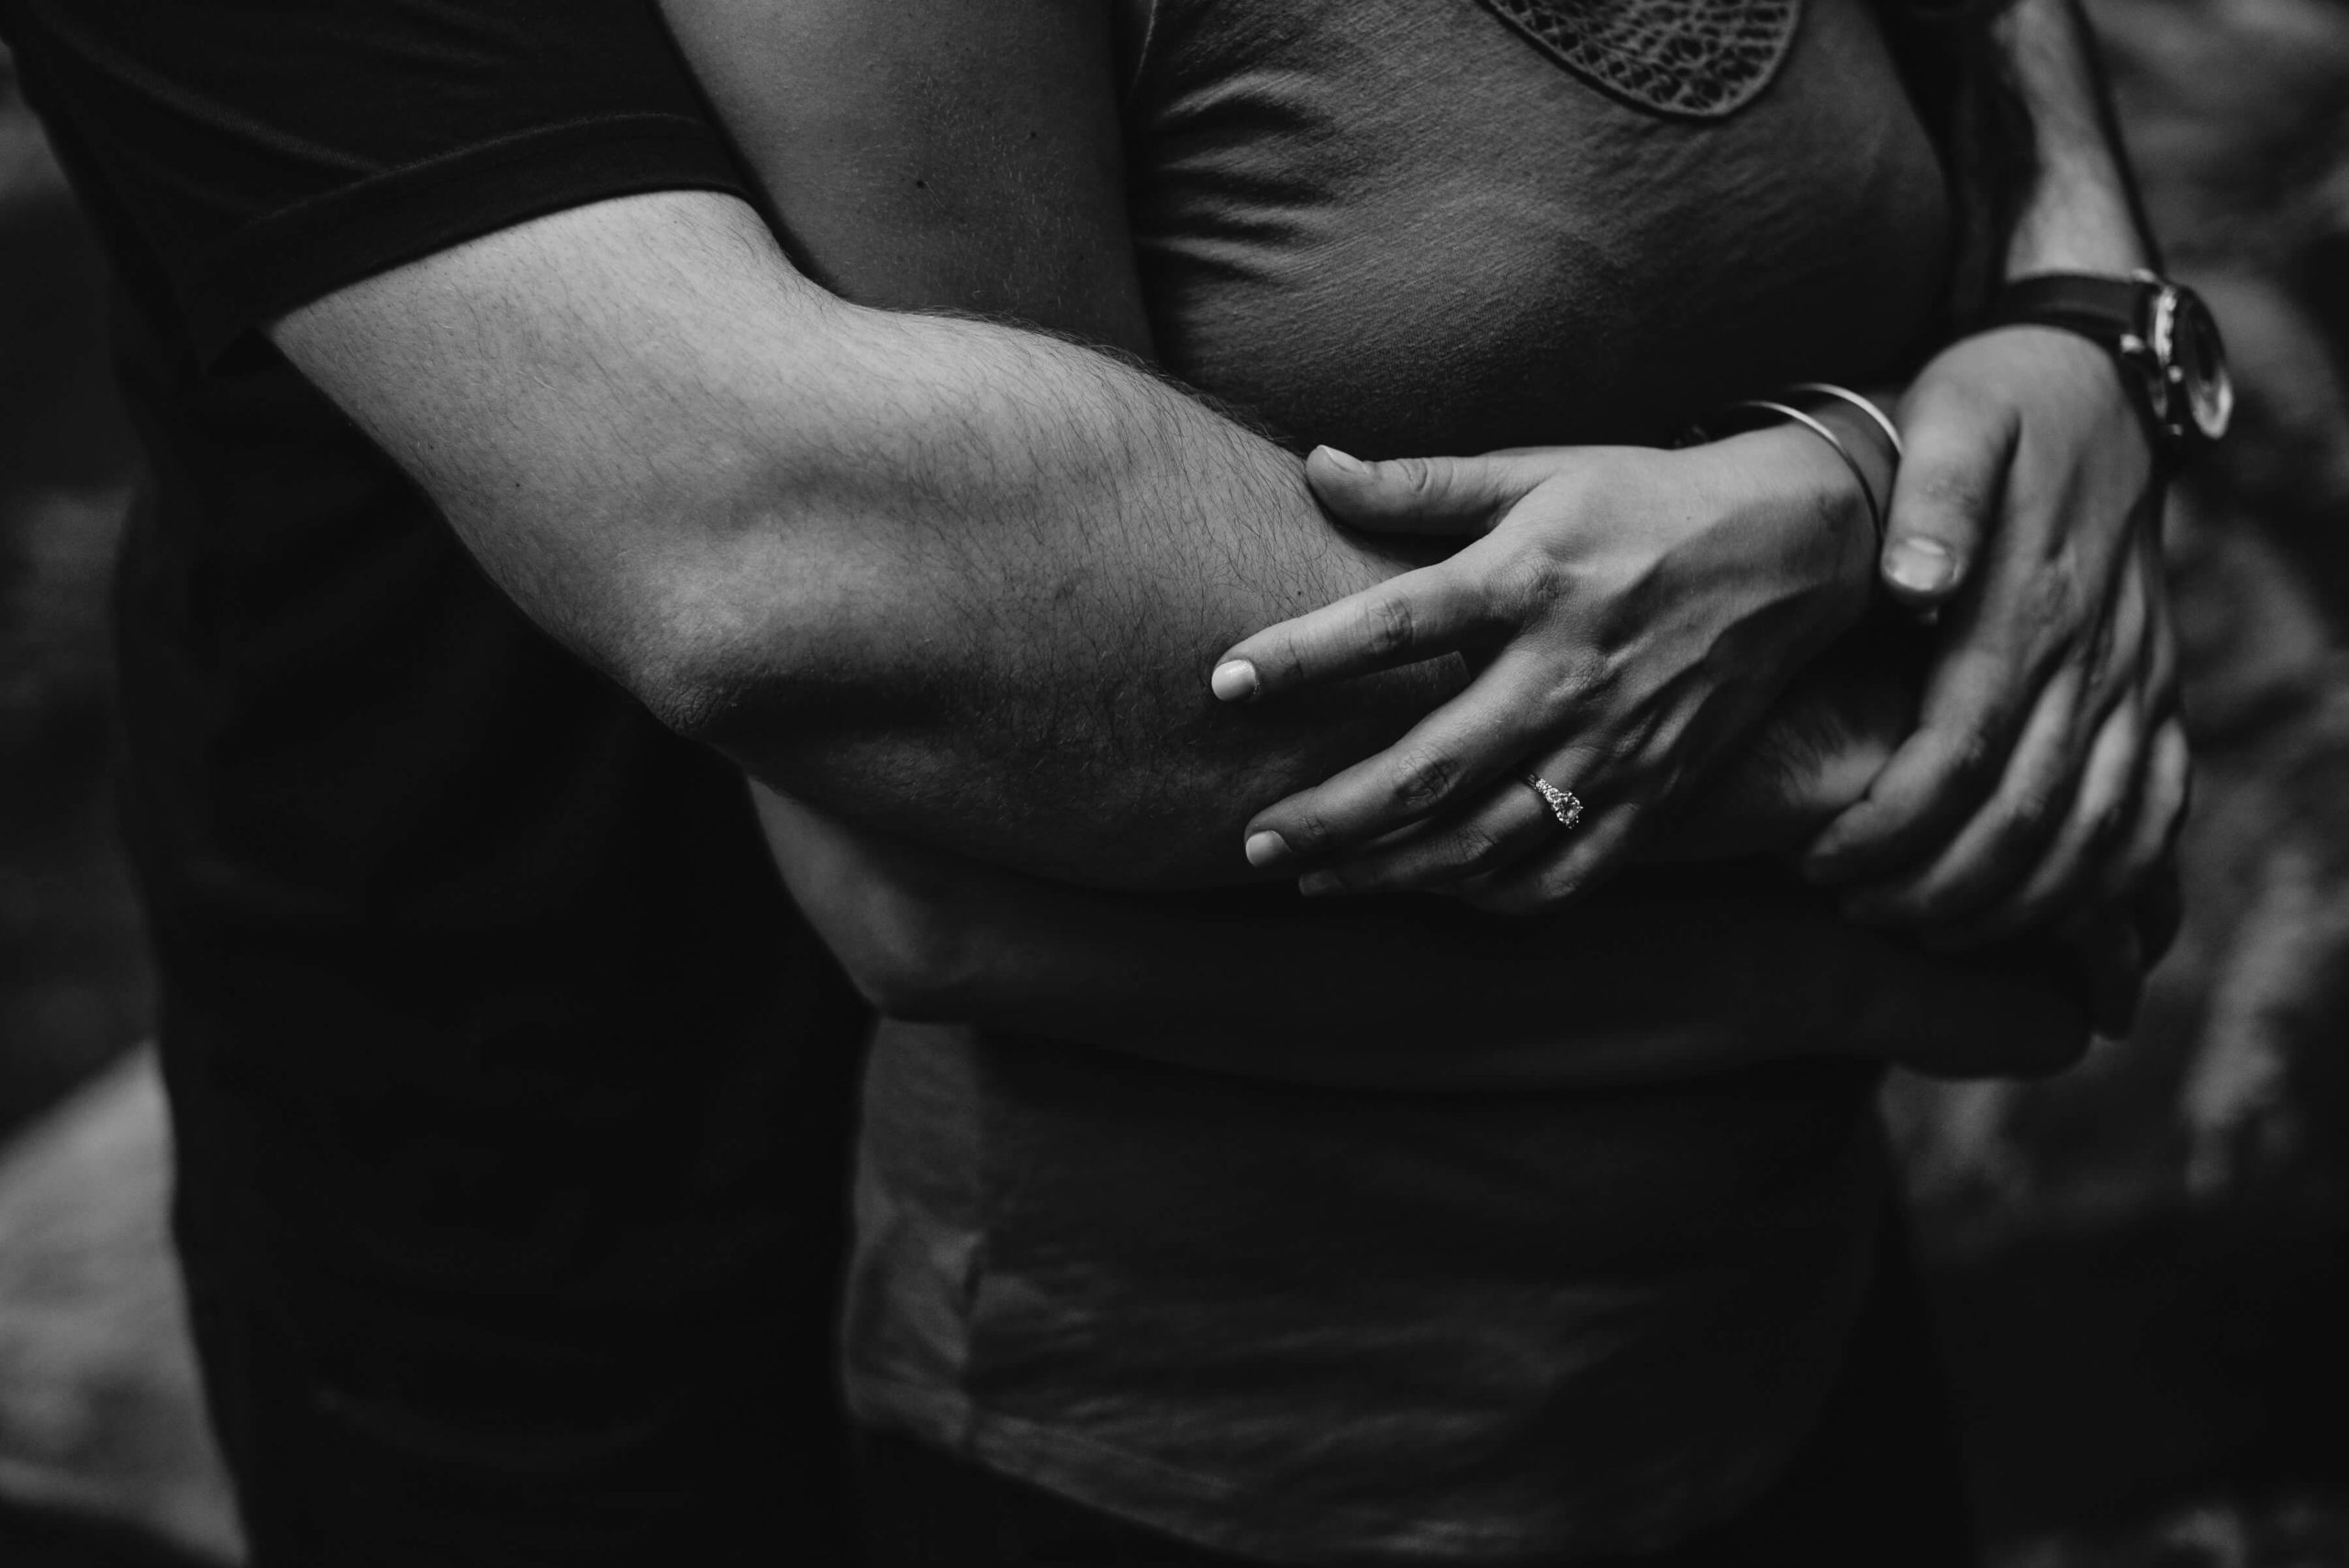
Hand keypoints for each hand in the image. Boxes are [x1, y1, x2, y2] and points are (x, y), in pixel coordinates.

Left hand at [1210, 427, 1878, 912]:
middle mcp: (1568, 674)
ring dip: (1388, 873)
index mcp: (1529, 580)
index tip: (1222, 684)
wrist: (1790, 552)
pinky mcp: (1653, 797)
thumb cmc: (1639, 503)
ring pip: (1485, 840)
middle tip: (1250, 842)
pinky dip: (1489, 897)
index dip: (1302, 656)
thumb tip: (1315, 467)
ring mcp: (1614, 747)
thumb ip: (1420, 484)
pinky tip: (1427, 891)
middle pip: (1429, 768)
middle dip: (1330, 816)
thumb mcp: (1534, 472)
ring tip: (1312, 879)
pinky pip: (1561, 874)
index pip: (1394, 625)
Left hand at [1800, 327, 2190, 957]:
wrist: (2098, 383)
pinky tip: (2037, 918)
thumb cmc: (1993, 405)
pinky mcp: (2160, 692)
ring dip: (2012, 904)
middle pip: (2022, 817)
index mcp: (2032, 603)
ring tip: (1919, 925)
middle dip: (1934, 885)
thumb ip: (1933, 495)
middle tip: (1853, 907)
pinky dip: (2105, 882)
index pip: (1956, 754)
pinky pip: (2157, 812)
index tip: (1818, 860)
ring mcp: (2140, 680)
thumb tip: (1917, 581)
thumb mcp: (1951, 417)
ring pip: (2095, 836)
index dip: (1887, 825)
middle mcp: (2098, 656)